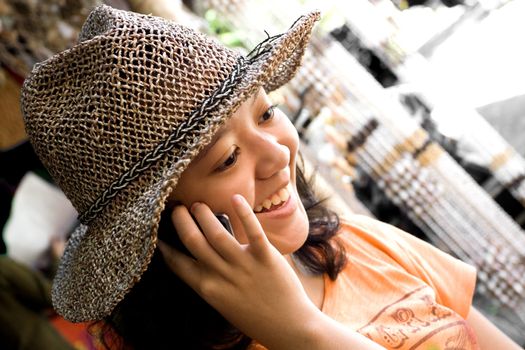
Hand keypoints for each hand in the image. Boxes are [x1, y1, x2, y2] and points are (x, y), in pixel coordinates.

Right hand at [158, 194, 317, 346]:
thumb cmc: (255, 317)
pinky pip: (252, 231)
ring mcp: (243, 265)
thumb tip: (199, 259)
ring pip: (216, 233)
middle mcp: (221, 276)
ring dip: (204, 214)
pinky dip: (243, 212)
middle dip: (180, 221)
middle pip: (193, 241)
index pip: (178, 263)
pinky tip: (235, 198)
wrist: (289, 328)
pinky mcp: (266, 257)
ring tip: (198, 205)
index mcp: (208, 289)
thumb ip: (211, 282)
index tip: (157, 231)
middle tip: (178, 208)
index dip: (164, 246)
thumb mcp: (224, 303)